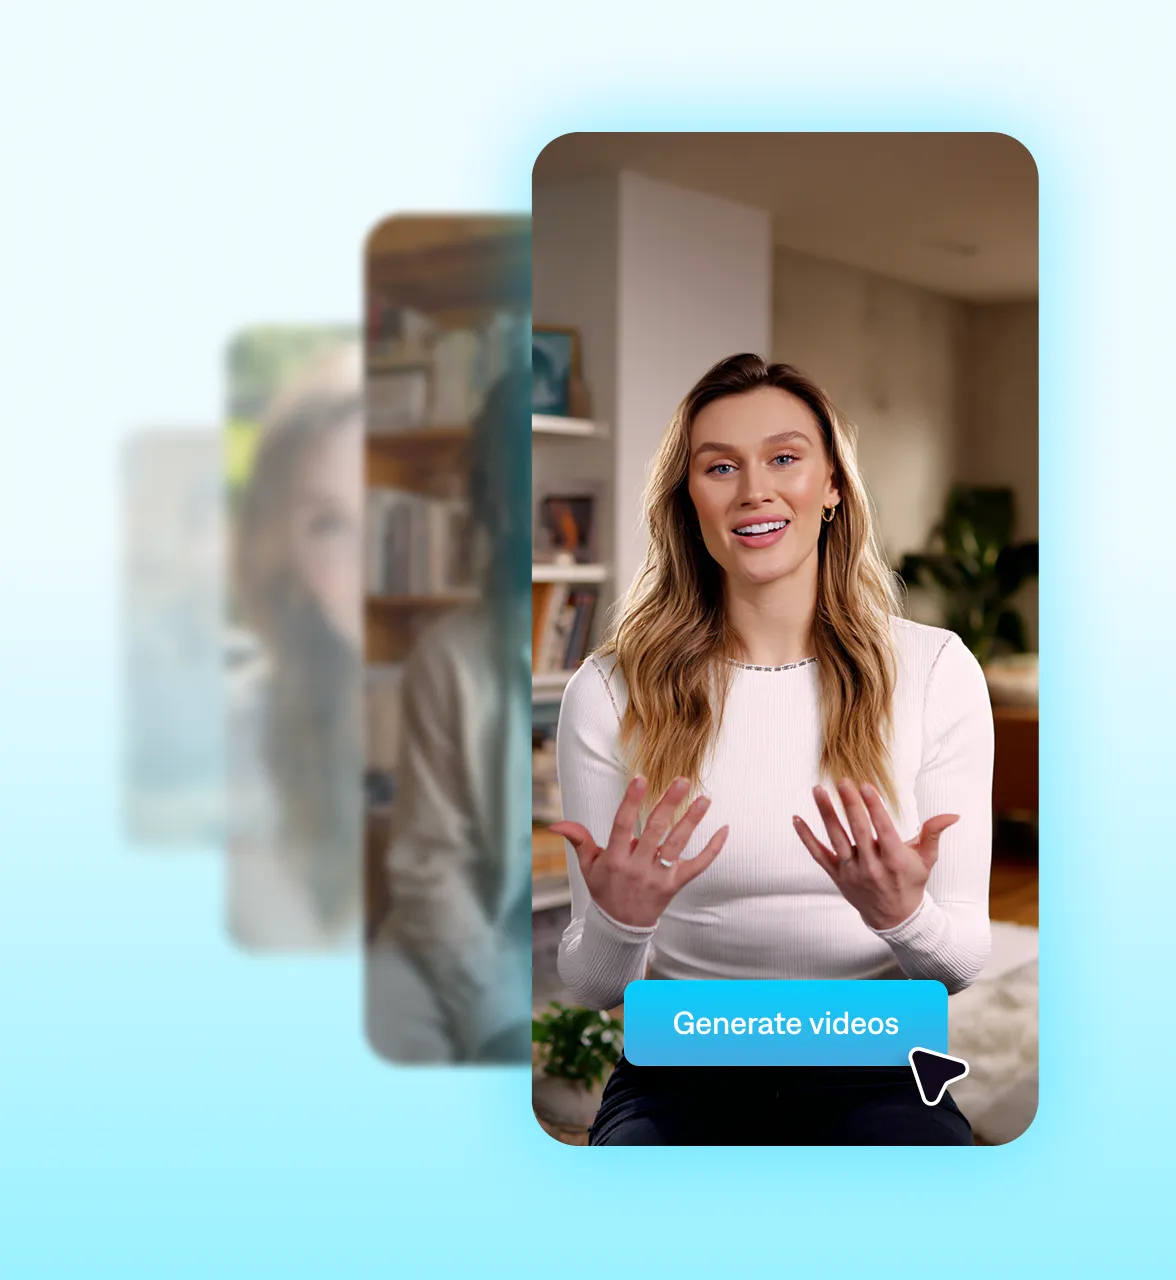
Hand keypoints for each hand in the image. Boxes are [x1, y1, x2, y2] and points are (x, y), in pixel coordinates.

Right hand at [549, 776, 728, 927]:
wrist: (621, 927)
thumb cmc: (604, 889)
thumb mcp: (587, 865)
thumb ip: (578, 839)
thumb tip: (555, 824)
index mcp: (615, 859)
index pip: (623, 825)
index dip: (631, 801)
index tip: (641, 778)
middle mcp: (638, 867)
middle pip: (655, 831)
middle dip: (669, 804)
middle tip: (682, 780)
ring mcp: (659, 877)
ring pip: (678, 845)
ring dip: (692, 821)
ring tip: (705, 798)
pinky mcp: (676, 884)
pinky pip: (698, 866)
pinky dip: (713, 850)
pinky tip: (724, 829)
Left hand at [792, 781, 958, 930]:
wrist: (894, 918)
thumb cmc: (911, 882)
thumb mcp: (926, 859)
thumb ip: (934, 833)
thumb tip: (953, 815)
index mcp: (895, 859)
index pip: (883, 829)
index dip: (874, 807)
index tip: (865, 786)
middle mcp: (871, 866)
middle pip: (858, 831)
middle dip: (850, 805)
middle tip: (841, 781)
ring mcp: (851, 872)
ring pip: (836, 839)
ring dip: (826, 814)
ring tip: (818, 790)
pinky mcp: (836, 876)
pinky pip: (817, 854)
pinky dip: (806, 837)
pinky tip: (796, 818)